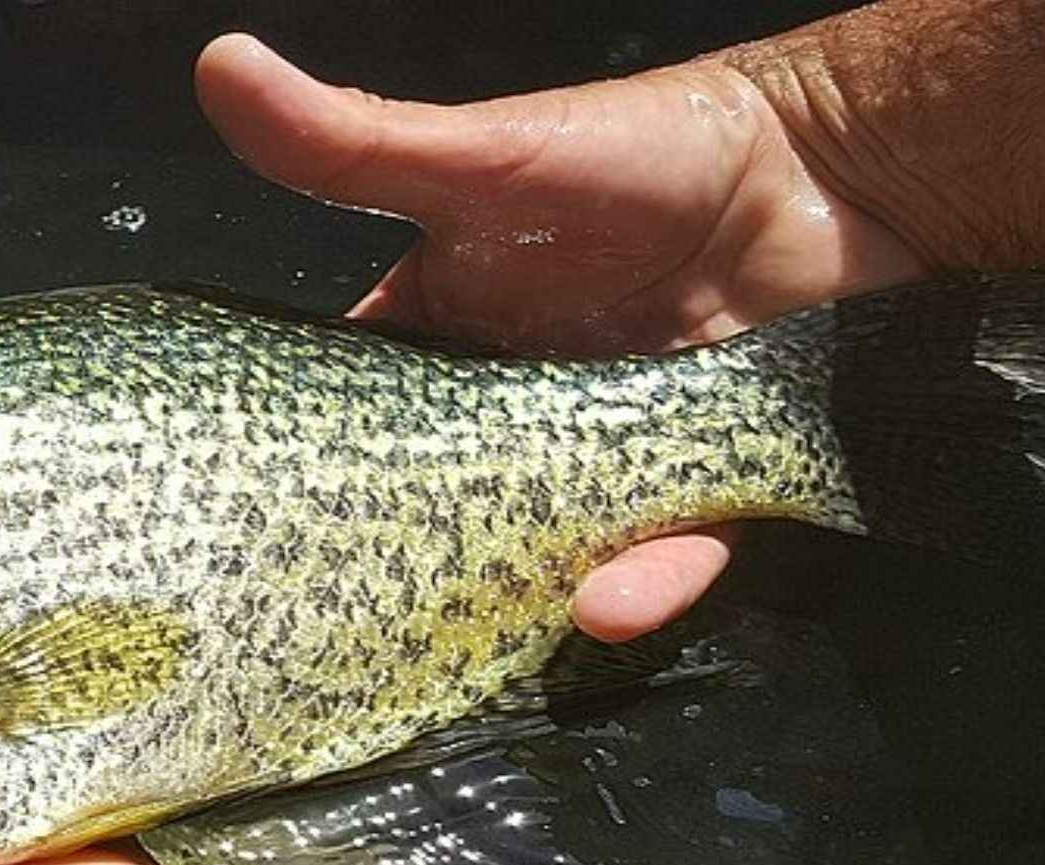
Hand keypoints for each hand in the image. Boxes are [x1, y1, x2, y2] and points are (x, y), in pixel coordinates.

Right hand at [196, 33, 928, 641]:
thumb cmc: (640, 154)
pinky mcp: (700, 484)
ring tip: (507, 618)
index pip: (363, 421)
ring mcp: (607, 456)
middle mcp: (517, 412)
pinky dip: (646, 582)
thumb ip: (349, 144)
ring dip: (533, 591)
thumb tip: (217, 63)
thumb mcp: (474, 160)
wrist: (827, 164)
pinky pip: (668, 552)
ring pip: (556, 549)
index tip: (263, 535)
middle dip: (417, 562)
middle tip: (361, 622)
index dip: (319, 476)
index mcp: (447, 341)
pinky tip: (614, 600)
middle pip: (452, 509)